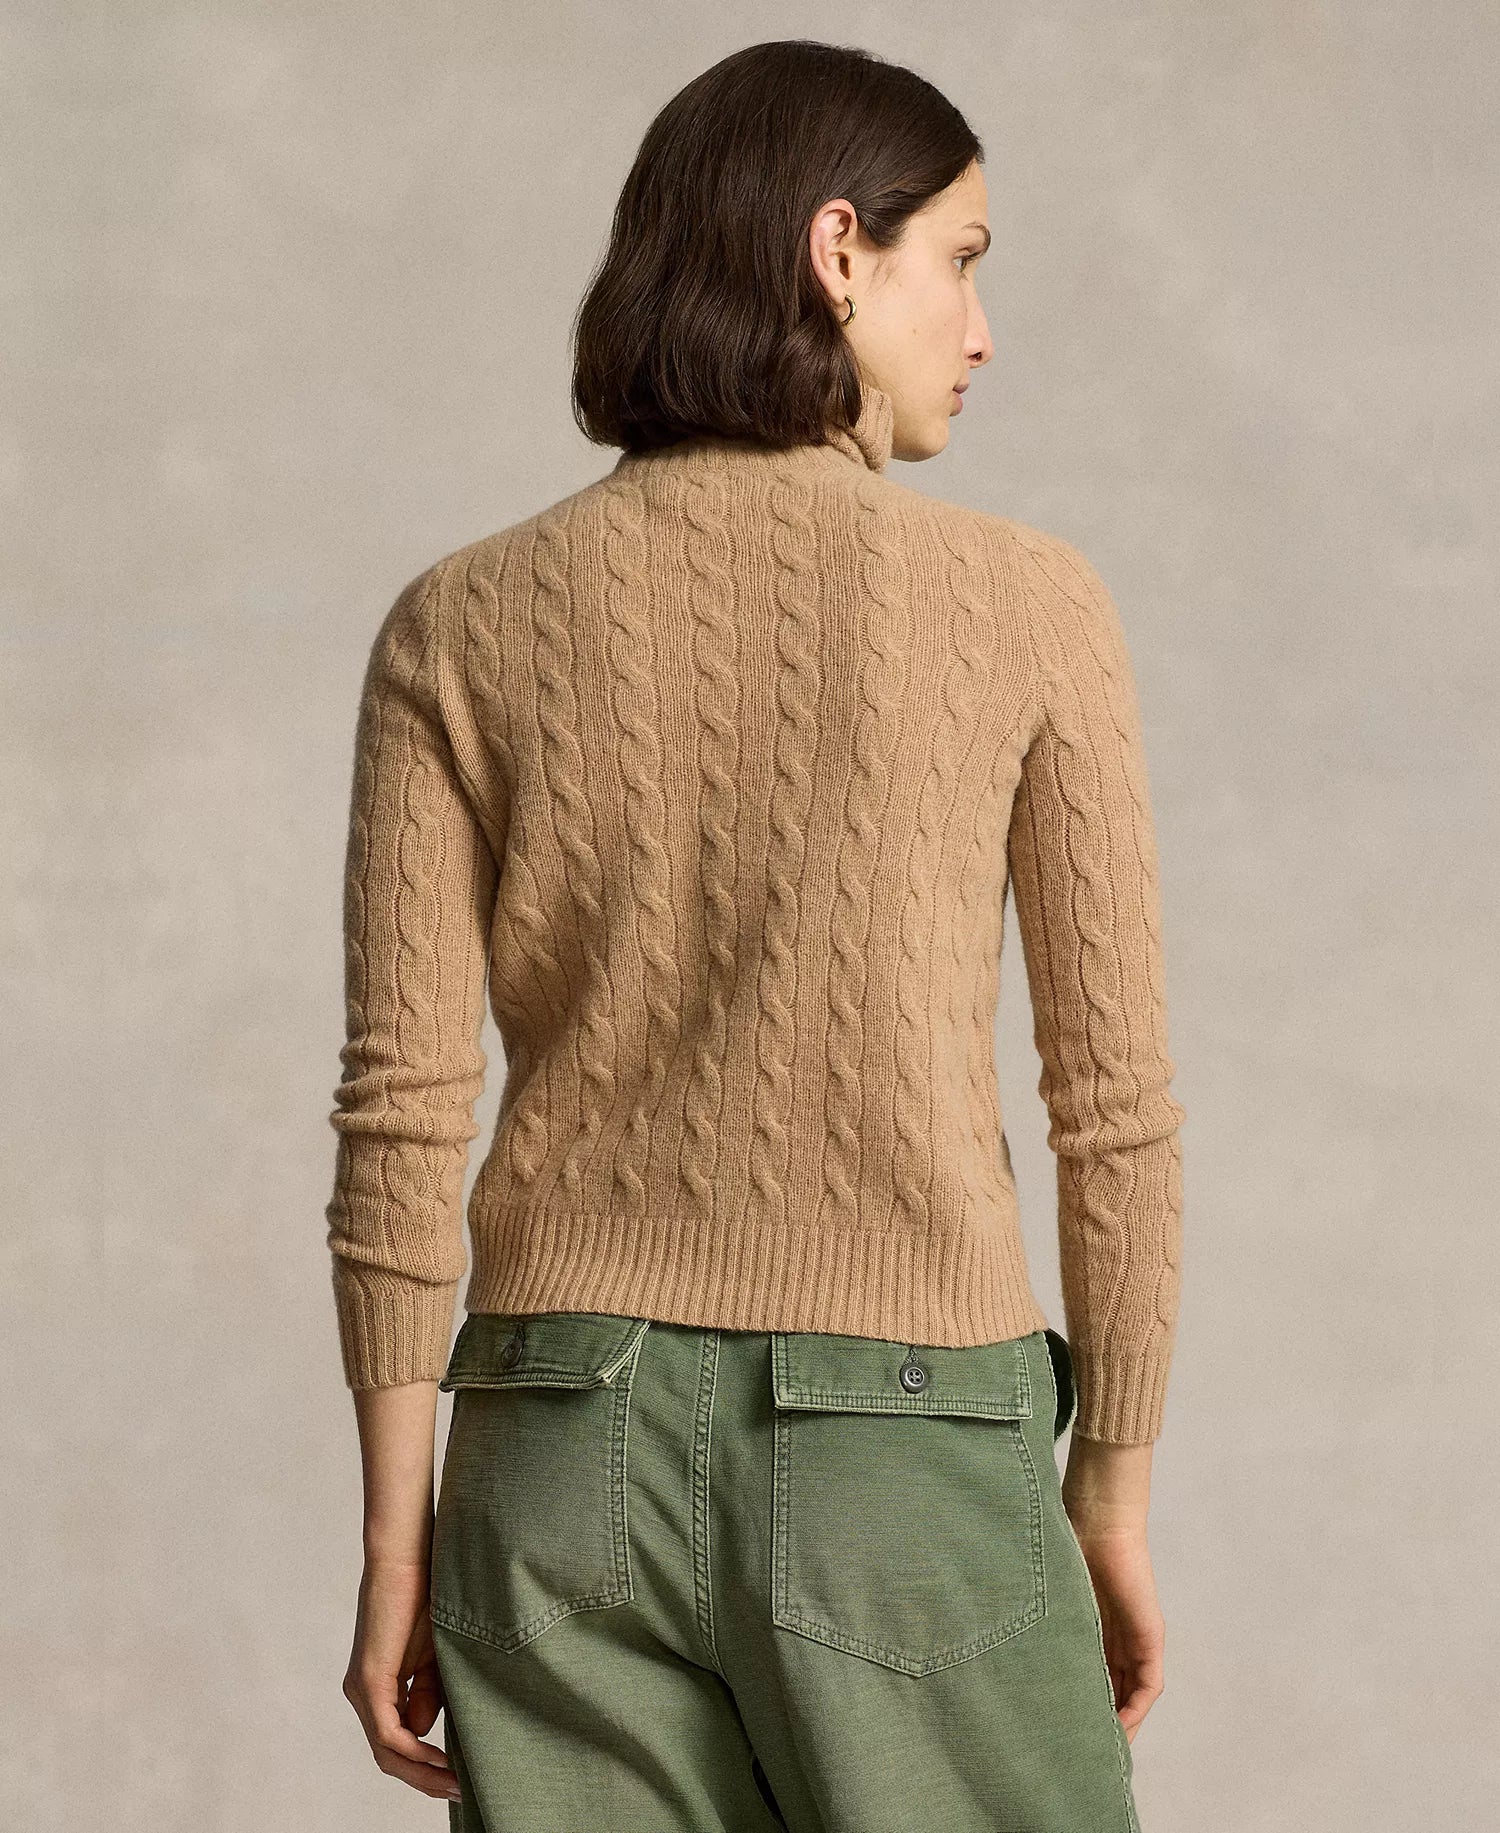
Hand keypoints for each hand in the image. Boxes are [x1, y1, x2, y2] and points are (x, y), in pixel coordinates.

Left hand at [342, 1552, 461, 1803]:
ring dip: (421, 1772)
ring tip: (454, 1782)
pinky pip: (388, 1732)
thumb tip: (423, 1732)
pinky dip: (413, 1751)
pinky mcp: (368, 1679)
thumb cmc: (423, 1596)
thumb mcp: (432, 1655)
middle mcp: (362, 1693)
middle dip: (425, 1779)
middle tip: (459, 1790)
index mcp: (377, 1686)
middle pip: (389, 1756)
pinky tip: (438, 1758)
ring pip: (386, 1751)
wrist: (407, 1557)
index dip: (426, 1765)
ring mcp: (362, 1689)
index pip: (396, 1742)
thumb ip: (427, 1693)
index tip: (460, 1774)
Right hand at [1061, 1439, 1163, 1742]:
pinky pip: (1148, 1685)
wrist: (1098, 1515)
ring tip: (1094, 1749)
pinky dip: (1135, 1709)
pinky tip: (1117, 1728)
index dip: (1075, 1702)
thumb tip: (983, 1633)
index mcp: (1089, 1626)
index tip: (1055, 1728)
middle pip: (1110, 1692)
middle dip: (1094, 1722)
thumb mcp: (1045, 1591)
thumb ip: (1033, 1613)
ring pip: (1130, 1694)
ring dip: (1116, 1723)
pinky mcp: (1150, 1636)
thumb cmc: (1065, 1541)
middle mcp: (1114, 1637)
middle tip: (1072, 1751)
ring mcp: (1135, 1637)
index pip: (1086, 1675)